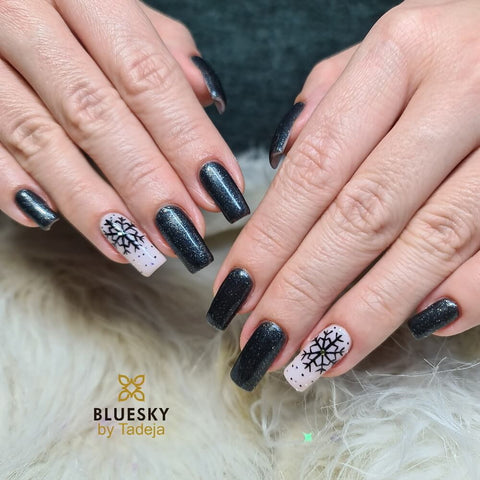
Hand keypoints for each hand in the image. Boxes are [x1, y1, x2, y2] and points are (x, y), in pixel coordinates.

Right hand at [0, 0, 248, 275]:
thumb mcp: (105, 0)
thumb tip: (208, 94)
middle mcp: (24, 13)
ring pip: (37, 138)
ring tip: (133, 246)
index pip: (146, 73)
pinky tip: (47, 219)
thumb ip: (155, 44)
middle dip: (145, 182)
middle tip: (183, 233)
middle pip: (96, 112)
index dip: (187, 137)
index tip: (220, 189)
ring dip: (90, 202)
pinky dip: (10, 186)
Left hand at [208, 0, 479, 390]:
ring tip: (317, 357)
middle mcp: (460, 88)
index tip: (236, 293)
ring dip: (367, 312)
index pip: (314, 167)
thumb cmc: (454, 52)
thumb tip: (277, 161)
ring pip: (429, 242)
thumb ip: (330, 102)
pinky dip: (462, 295)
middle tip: (265, 342)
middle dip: (305, 290)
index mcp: (402, 51)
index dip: (269, 240)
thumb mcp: (389, 53)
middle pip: (362, 214)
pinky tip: (415, 327)